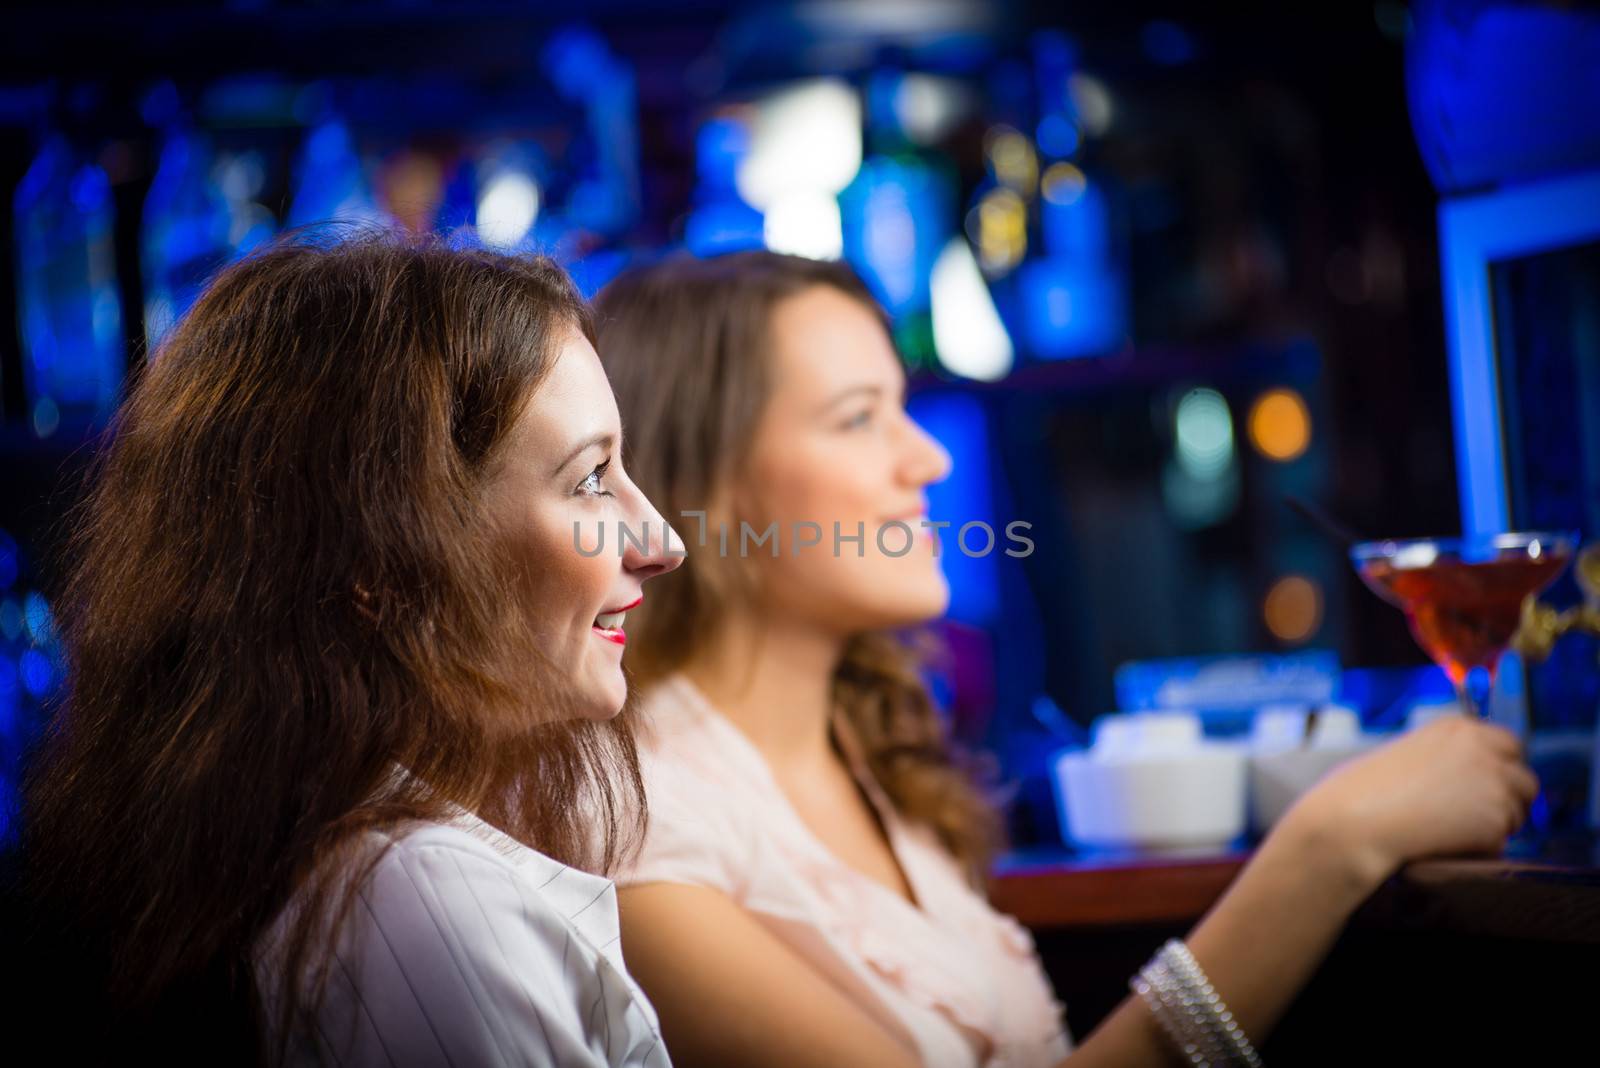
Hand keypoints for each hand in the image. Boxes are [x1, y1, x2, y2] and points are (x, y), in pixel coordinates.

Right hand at [1276, 715, 1539, 889]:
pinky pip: (1500, 843)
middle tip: (1477, 818)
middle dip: (1509, 800)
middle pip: (1525, 780)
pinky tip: (1444, 844)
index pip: (1509, 744)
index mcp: (1458, 728)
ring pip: (1516, 814)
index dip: (1499, 770)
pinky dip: (1479, 850)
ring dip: (1493, 827)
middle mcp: (1483, 749)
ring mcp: (1493, 783)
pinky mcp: (1494, 819)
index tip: (1483, 788)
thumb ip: (1446, 758)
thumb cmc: (1363, 791)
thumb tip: (1470, 781)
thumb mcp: (1408, 754)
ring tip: (1447, 832)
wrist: (1355, 820)